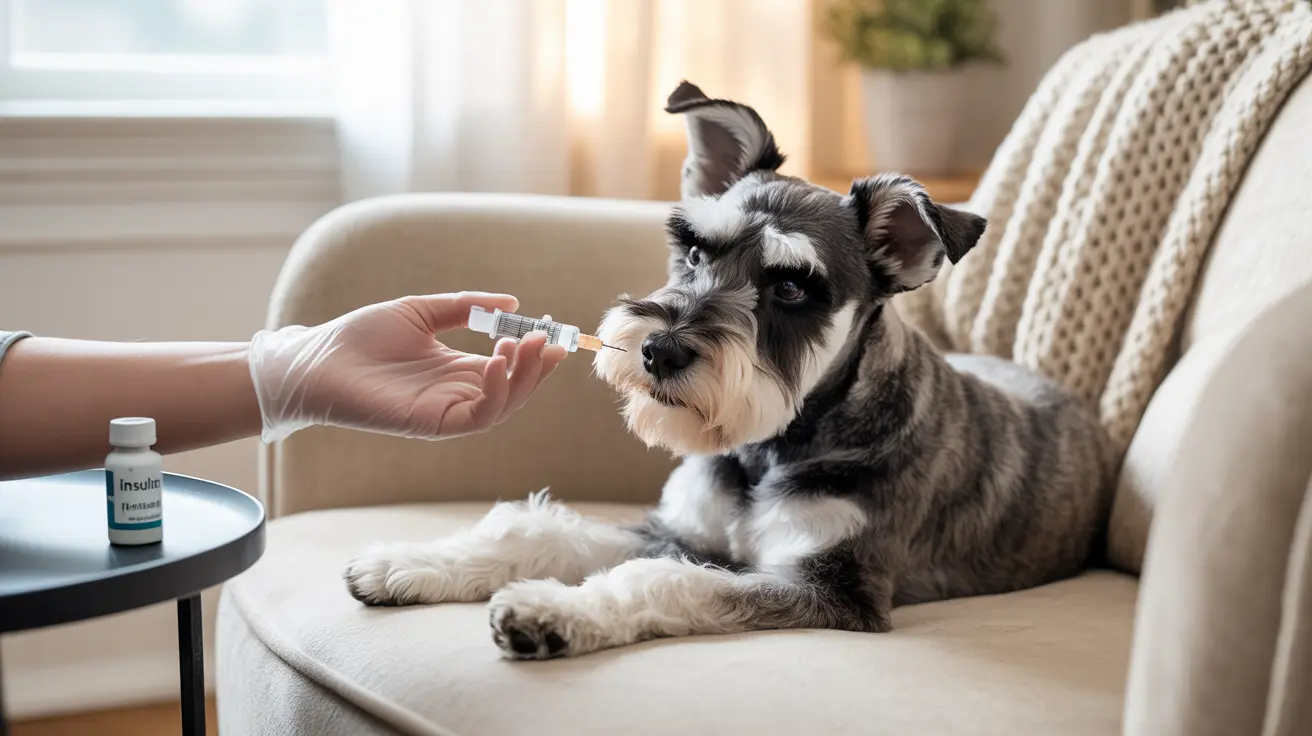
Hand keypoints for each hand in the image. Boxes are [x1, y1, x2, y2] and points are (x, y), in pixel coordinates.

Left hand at [248, 292, 566, 441]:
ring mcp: (447, 412)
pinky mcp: (433, 424)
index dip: (534, 352)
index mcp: (457, 371)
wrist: (319, 358)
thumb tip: (511, 303)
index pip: (510, 367)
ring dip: (522, 378)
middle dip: (537, 365)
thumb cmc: (361, 337)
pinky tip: (494, 361)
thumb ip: (465, 306)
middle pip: (515, 389)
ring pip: (504, 406)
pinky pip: (477, 417)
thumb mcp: (422, 311)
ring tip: (522, 345)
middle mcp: (457, 395)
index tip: (553, 330)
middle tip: (547, 336)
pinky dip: (495, 392)